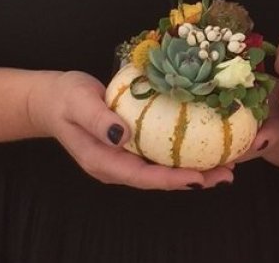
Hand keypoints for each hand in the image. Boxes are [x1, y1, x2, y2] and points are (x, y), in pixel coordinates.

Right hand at [27, 70, 233, 189]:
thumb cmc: (63, 99)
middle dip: (195, 177)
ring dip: (195, 164)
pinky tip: (206, 140)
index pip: (143, 176)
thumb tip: (123, 135)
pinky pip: (162, 150)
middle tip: (228, 172)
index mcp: (104, 162)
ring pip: (164, 166)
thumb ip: (98, 120)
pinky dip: (185, 147)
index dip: (173, 179)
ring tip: (227, 161)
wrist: (51, 98)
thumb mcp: (78, 103)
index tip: (200, 178)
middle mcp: (118, 164)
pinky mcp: (132, 143)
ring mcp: (125, 156)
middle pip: (160, 177)